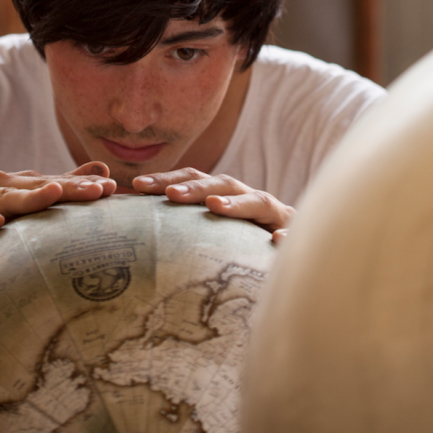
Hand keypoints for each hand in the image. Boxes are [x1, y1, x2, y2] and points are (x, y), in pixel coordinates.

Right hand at [0, 163, 115, 260]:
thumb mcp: (17, 207)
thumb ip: (57, 191)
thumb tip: (102, 174)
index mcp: (18, 185)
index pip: (56, 186)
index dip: (83, 187)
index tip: (113, 190)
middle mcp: (0, 184)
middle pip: (38, 187)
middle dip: (68, 188)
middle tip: (98, 191)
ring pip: (5, 197)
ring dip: (29, 196)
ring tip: (53, 195)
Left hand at [132, 169, 292, 244]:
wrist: (299, 253)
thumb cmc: (244, 247)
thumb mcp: (214, 236)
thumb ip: (184, 231)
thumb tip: (133, 230)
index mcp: (226, 197)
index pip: (194, 180)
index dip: (167, 179)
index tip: (136, 186)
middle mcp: (249, 198)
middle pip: (222, 183)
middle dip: (195, 187)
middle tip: (169, 195)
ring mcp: (275, 214)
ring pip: (257, 200)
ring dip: (236, 203)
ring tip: (215, 206)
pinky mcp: (296, 232)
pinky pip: (292, 232)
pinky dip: (285, 234)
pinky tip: (277, 241)